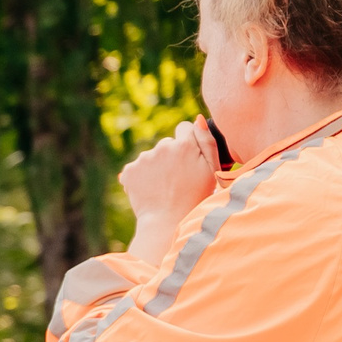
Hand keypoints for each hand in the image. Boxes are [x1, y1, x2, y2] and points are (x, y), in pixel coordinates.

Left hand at [119, 121, 219, 263]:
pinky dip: (142, 177)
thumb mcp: (212, 171)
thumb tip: (197, 119)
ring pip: (152, 157)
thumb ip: (207, 142)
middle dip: (172, 156)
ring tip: (165, 188)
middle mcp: (162, 147)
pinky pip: (138, 168)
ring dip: (157, 168)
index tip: (189, 158)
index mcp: (184, 145)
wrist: (167, 223)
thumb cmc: (196, 198)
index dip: (188, 143)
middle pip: (167, 144)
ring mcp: (144, 159)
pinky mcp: (129, 171)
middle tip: (179, 180)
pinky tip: (152, 191)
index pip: (184, 128)